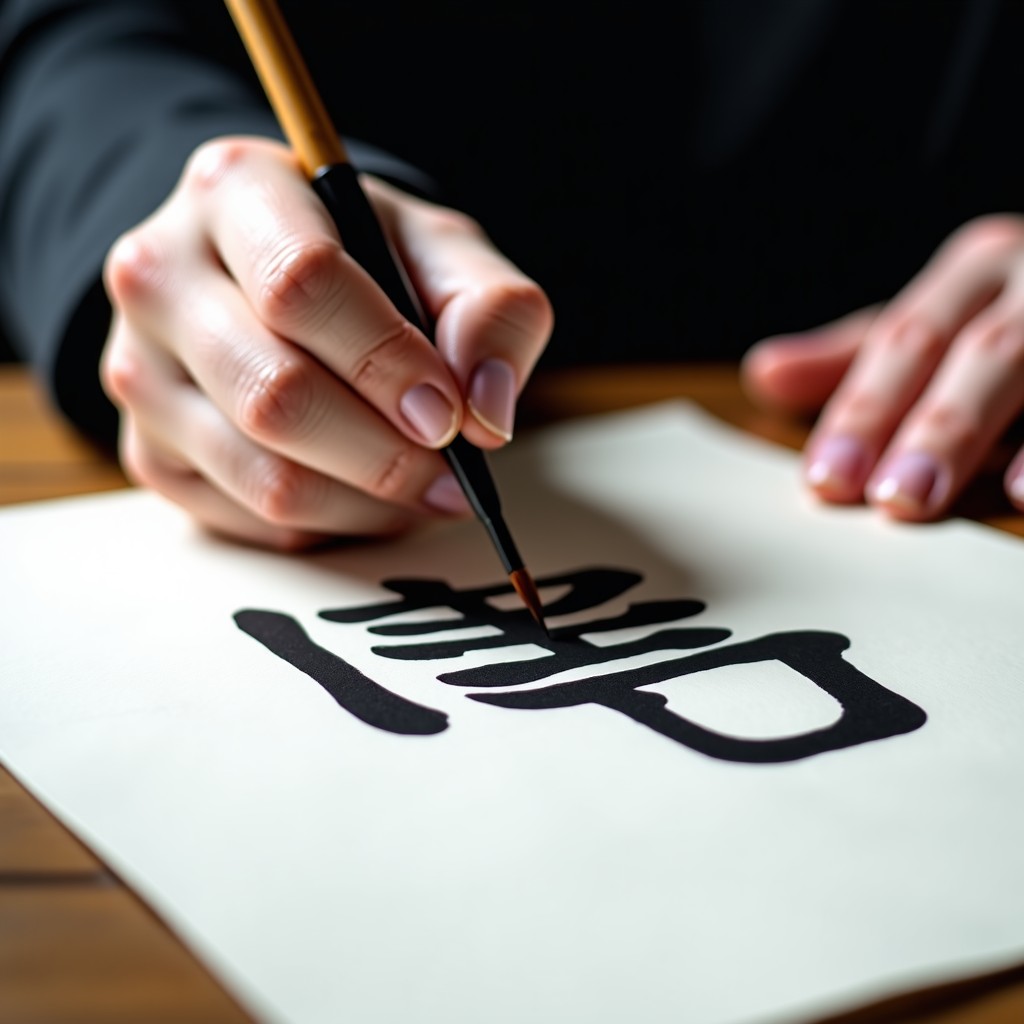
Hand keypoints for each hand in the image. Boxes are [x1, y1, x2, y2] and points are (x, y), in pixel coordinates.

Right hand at [100, 136, 552, 549]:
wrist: (279, 282)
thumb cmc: (368, 263)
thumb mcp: (443, 254)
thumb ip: (490, 309)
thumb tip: (487, 411)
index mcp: (235, 191)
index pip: (301, 284)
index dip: (387, 362)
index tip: (451, 415)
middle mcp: (161, 274)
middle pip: (274, 394)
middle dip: (384, 453)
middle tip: (452, 473)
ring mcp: (140, 370)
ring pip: (263, 474)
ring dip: (368, 501)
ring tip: (424, 487)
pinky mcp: (150, 450)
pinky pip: (253, 520)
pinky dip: (333, 524)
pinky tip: (369, 494)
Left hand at [740, 214, 1023, 519]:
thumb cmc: (1014, 310)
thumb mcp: (939, 323)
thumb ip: (858, 356)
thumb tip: (764, 374)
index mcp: (978, 268)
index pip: (904, 341)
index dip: (864, 410)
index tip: (826, 479)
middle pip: (984, 353)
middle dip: (940, 428)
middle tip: (894, 500)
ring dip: (1021, 436)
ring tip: (998, 494)